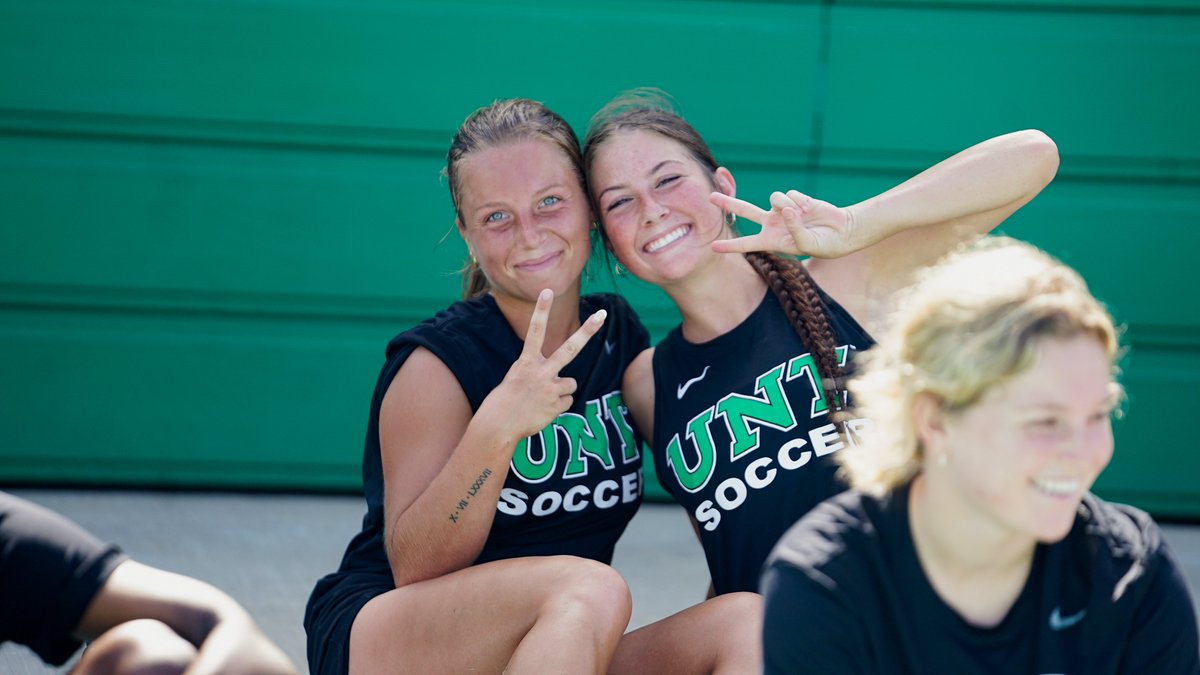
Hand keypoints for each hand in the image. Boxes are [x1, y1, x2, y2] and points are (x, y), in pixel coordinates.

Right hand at [484, 289, 605, 440]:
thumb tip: (565, 383)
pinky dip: (558, 406)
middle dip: (587, 331)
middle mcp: (541, 372)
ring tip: (542, 399)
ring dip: (561, 391)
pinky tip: (543, 410)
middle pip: (570, 348)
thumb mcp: (518, 378)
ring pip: (571, 383)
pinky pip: (567, 401)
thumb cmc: (505, 401)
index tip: (548, 290)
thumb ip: (540, 373)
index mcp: (526, 362)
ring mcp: (551, 388)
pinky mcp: (557, 405)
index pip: (535, 330)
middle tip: (602, 314)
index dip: (541, 310)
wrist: (498, 426)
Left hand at [709, 190, 862, 258]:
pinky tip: (810, 209)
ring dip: (786, 204)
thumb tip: (785, 209)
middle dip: (729, 203)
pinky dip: (801, 201)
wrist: (841, 230)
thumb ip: (794, 229)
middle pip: (745, 210)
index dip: (730, 245)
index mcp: (772, 240)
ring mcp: (782, 210)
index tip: (712, 247)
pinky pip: (790, 194)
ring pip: (773, 198)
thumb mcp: (808, 244)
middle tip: (710, 196)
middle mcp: (773, 224)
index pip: (747, 243)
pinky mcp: (794, 198)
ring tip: (803, 214)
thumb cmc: (824, 244)